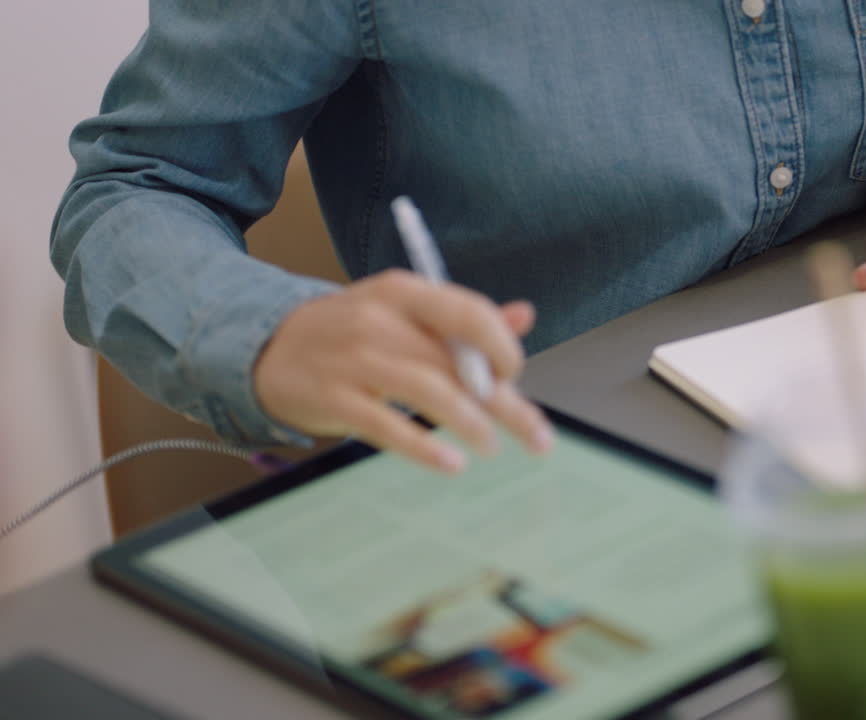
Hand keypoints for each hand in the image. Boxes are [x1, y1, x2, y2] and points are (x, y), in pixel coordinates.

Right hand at [253, 269, 553, 472]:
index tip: (515, 377)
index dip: (502, 348)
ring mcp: (354, 360)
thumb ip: (462, 317)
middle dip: (505, 403)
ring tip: (492, 446)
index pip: (469, 314)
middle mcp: (380, 321)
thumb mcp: (404, 310)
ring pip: (427, 391)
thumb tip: (524, 316)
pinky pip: (387, 426)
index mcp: (405, 292)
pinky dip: (424, 448)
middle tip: (538, 438)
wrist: (264, 346)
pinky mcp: (333, 399)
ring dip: (469, 423)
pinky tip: (452, 464)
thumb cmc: (351, 332)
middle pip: (457, 363)